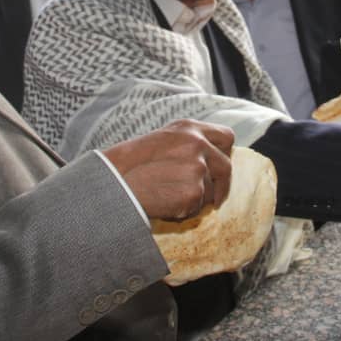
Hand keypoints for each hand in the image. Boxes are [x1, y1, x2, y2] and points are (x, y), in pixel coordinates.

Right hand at [102, 119, 233, 221]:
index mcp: (190, 128)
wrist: (114, 181)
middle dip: (222, 185)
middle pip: (226, 167)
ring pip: (211, 192)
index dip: (225, 154)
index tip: (220, 166)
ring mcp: (197, 169)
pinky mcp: (194, 193)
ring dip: (195, 200)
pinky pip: (197, 209)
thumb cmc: (132, 163)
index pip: (226, 137)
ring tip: (166, 196)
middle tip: (216, 198)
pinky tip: (163, 204)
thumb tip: (210, 161)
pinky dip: (183, 212)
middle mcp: (198, 145)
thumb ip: (189, 144)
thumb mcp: (163, 139)